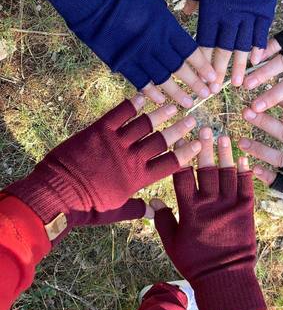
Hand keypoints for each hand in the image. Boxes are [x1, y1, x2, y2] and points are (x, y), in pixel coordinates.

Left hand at [5, 94, 201, 244]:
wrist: (55, 194)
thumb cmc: (85, 207)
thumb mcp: (114, 212)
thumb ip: (136, 210)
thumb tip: (154, 212)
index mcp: (138, 178)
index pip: (169, 163)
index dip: (186, 152)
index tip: (198, 143)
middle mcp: (132, 158)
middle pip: (162, 140)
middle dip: (180, 129)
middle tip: (192, 119)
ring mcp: (116, 143)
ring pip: (144, 124)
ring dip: (160, 114)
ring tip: (173, 105)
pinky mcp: (99, 131)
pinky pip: (119, 113)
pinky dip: (131, 104)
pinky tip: (142, 97)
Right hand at [38, 0, 215, 107]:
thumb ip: (164, 17)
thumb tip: (170, 25)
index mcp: (166, 26)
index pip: (190, 51)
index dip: (202, 65)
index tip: (212, 76)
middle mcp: (157, 44)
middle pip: (181, 68)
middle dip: (195, 82)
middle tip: (207, 94)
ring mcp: (139, 55)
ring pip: (163, 79)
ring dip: (177, 92)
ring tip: (188, 103)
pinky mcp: (122, 62)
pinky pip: (140, 81)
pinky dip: (151, 92)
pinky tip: (160, 100)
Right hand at [151, 128, 265, 309]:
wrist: (225, 278)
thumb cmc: (195, 262)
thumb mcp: (172, 243)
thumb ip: (163, 220)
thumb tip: (152, 200)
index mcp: (190, 209)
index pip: (182, 176)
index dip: (180, 156)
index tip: (179, 140)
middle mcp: (210, 203)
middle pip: (206, 169)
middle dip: (203, 148)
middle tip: (203, 129)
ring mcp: (230, 205)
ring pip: (227, 173)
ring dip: (225, 154)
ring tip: (223, 137)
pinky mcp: (246, 210)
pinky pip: (247, 187)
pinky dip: (245, 172)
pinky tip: (244, 159)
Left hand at [184, 0, 282, 90]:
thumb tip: (186, 12)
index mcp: (212, 6)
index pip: (205, 40)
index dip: (203, 60)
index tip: (201, 76)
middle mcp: (231, 14)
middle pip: (224, 48)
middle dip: (219, 71)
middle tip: (216, 90)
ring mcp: (251, 12)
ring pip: (243, 46)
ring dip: (239, 66)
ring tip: (238, 84)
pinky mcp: (266, 7)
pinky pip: (262, 32)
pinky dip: (259, 47)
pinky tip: (255, 61)